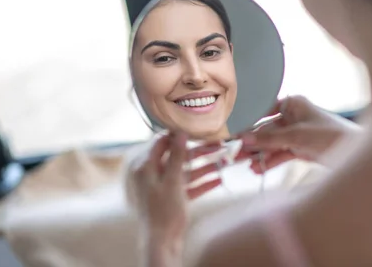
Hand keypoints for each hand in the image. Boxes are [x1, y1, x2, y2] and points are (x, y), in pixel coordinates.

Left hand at [127, 133, 222, 248]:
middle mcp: (153, 174)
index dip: (179, 135)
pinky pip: (189, 186)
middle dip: (200, 152)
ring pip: (186, 172)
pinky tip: (219, 179)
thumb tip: (180, 133)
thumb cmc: (163, 211)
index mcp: (146, 166)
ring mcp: (164, 187)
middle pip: (178, 157)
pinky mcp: (173, 199)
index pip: (161, 142)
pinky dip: (202, 183)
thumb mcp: (172, 180)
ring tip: (225, 161)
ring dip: (205, 167)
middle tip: (219, 145)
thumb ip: (176, 156)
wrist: (162, 242)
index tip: (197, 129)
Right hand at [236, 95, 360, 172]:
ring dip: (260, 154)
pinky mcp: (301, 148)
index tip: (234, 132)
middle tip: (235, 153)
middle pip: (267, 129)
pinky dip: (271, 160)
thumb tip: (243, 138)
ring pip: (272, 143)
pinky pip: (281, 153)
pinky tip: (258, 168)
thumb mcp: (296, 136)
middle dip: (252, 142)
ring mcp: (297, 133)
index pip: (264, 110)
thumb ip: (269, 139)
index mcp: (293, 103)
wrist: (357, 153)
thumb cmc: (330, 135)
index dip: (249, 122)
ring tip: (245, 164)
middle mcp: (293, 116)